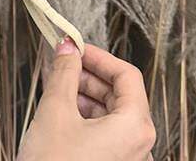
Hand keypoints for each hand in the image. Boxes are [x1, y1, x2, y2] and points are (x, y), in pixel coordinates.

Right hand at [16, 36, 156, 160]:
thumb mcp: (56, 110)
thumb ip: (64, 72)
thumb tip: (68, 47)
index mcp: (135, 127)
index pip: (127, 75)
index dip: (98, 56)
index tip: (75, 47)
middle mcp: (139, 145)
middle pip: (121, 94)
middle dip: (89, 75)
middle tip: (62, 64)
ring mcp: (127, 160)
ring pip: (112, 114)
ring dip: (85, 94)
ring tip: (57, 87)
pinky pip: (106, 133)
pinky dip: (86, 116)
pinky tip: (62, 112)